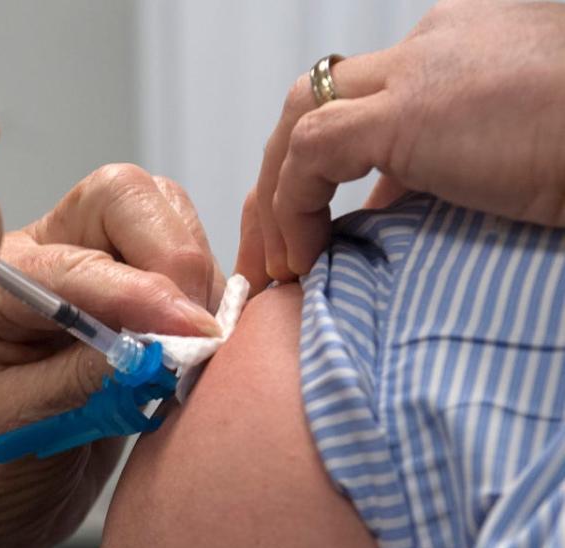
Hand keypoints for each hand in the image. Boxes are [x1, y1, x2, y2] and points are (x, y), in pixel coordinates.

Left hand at [0, 164, 223, 547]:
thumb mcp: (12, 433)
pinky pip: (187, 273)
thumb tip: (158, 347)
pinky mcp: (136, 311)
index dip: (134, 293)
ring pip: (166, 223)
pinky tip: (210, 343)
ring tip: (203, 345)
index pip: (73, 260)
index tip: (186, 333)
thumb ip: (80, 383)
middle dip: (173, 254)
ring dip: (198, 275)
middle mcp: (47, 264)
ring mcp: (95, 281)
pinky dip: (210, 298)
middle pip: (124, 199)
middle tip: (198, 330)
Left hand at [237, 0, 564, 287]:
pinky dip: (292, 208)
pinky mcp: (410, 110)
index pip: (364, 103)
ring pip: (301, 118)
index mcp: (457, 51)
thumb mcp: (510, 159)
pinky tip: (305, 260)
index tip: (317, 232)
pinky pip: (311, 153)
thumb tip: (390, 210)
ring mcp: (419, 70)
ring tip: (279, 266)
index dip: (326, 170)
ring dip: (276, 197)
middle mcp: (432, 45)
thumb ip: (446, 168)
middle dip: (281, 180)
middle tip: (272, 252)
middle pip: (319, 100)